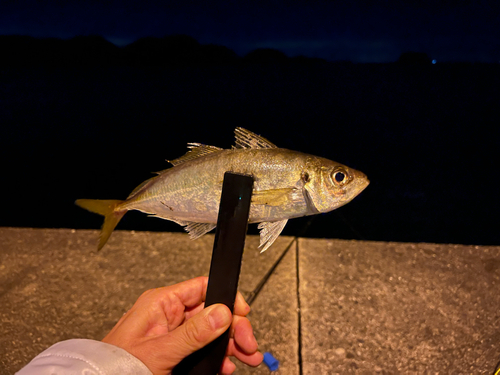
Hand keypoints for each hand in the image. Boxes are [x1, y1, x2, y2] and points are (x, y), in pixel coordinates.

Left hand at [102, 276, 262, 373]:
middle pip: (212, 312)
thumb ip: (192, 333)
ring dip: (230, 344)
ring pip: (210, 331)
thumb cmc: (116, 367)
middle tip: (248, 344)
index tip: (242, 313)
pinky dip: (217, 357)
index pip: (202, 287)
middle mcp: (168, 315)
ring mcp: (172, 333)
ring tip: (246, 357)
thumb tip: (221, 313)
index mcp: (161, 302)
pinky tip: (225, 365)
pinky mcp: (174, 350)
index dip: (226, 298)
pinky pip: (202, 348)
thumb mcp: (159, 351)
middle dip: (233, 327)